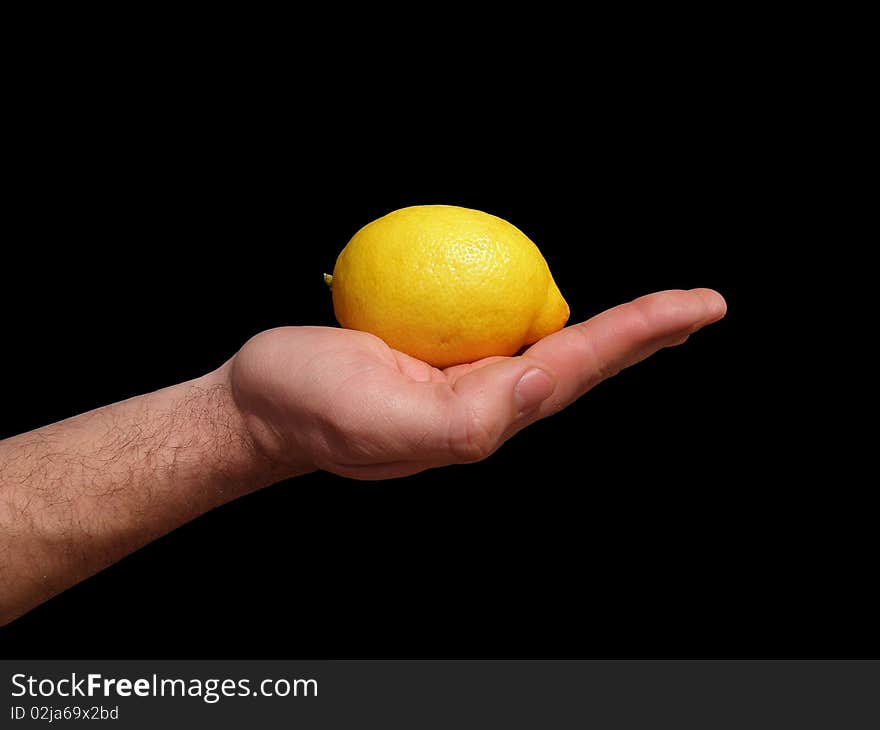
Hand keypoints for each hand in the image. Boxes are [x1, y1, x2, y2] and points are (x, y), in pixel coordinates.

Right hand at [229, 289, 725, 479]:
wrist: (261, 406)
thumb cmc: (313, 411)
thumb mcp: (384, 423)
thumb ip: (467, 417)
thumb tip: (541, 379)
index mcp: (487, 413)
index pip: (581, 365)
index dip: (643, 332)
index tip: (700, 305)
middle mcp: (486, 395)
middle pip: (584, 359)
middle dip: (645, 335)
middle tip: (700, 307)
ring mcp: (461, 373)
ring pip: (552, 343)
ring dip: (608, 328)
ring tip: (654, 314)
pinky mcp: (434, 351)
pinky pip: (500, 322)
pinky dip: (544, 309)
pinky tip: (556, 304)